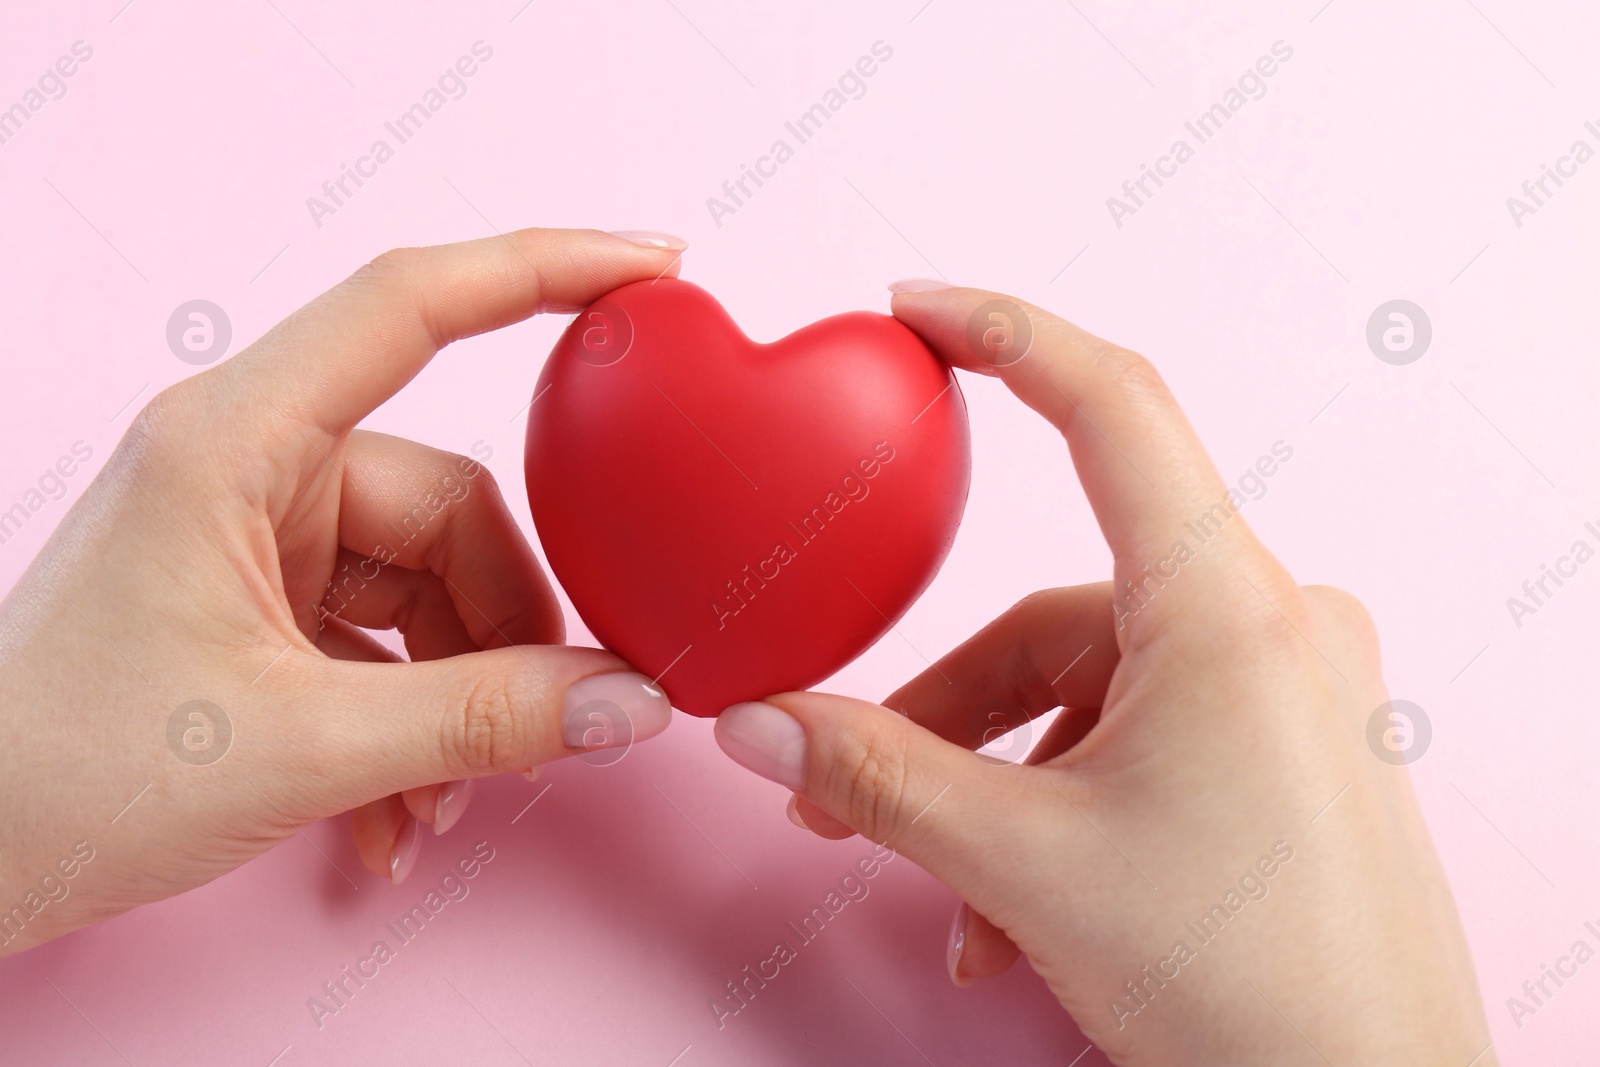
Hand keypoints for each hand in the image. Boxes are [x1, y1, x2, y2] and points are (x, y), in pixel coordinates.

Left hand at [0, 227, 683, 954]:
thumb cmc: (59, 776)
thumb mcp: (300, 747)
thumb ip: (484, 719)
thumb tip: (627, 703)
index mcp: (233, 441)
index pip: (411, 303)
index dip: (544, 268)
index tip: (651, 265)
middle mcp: (247, 463)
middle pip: (451, 505)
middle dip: (504, 630)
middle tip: (542, 726)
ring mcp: (253, 530)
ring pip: (428, 581)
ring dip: (457, 698)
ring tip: (436, 804)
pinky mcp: (255, 595)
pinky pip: (384, 631)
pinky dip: (409, 720)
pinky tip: (395, 815)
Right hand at [713, 284, 1495, 1064]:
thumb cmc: (1246, 985)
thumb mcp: (1022, 865)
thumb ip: (873, 777)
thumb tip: (751, 724)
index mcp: (1228, 609)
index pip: (1111, 406)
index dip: (1004, 333)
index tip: (918, 310)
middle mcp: (1275, 625)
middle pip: (1061, 610)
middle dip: (946, 703)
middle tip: (838, 778)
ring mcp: (1291, 690)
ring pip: (1093, 688)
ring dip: (999, 779)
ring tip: (949, 893)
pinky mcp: (1290, 748)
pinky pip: (1144, 736)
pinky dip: (1063, 803)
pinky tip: (1015, 912)